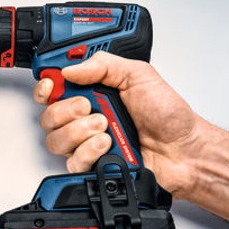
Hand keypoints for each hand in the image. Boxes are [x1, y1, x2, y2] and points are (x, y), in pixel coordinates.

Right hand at [33, 52, 204, 196]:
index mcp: (94, 91)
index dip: (46, 86)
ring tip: (105, 127)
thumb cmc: (168, 114)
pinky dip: (88, 152)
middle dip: (65, 110)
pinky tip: (107, 145)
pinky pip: (72, 162)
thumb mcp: (139, 75)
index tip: (52, 84)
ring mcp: (87, 142)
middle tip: (89, 107)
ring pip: (56, 140)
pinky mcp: (93, 164)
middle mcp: (86, 117)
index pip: (54, 88)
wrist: (183, 149)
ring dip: (79, 132)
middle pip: (48, 115)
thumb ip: (103, 65)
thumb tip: (70, 68)